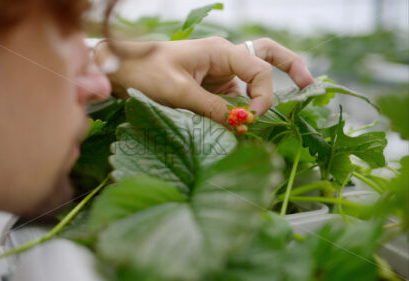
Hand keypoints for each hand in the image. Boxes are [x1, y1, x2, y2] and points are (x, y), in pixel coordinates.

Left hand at [94, 37, 313, 123]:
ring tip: (268, 115)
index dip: (263, 96)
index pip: (258, 70)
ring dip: (262, 97)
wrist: (119, 72)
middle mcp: (223, 60)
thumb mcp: (178, 93)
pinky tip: (241, 124)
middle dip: (290, 67)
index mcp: (219, 51)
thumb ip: (211, 109)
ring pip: (251, 81)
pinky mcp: (210, 88)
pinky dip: (241, 110)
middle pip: (266, 56)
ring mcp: (218, 74)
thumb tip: (239, 124)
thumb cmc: (144, 74)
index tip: (250, 120)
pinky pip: (234, 97)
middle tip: (308, 85)